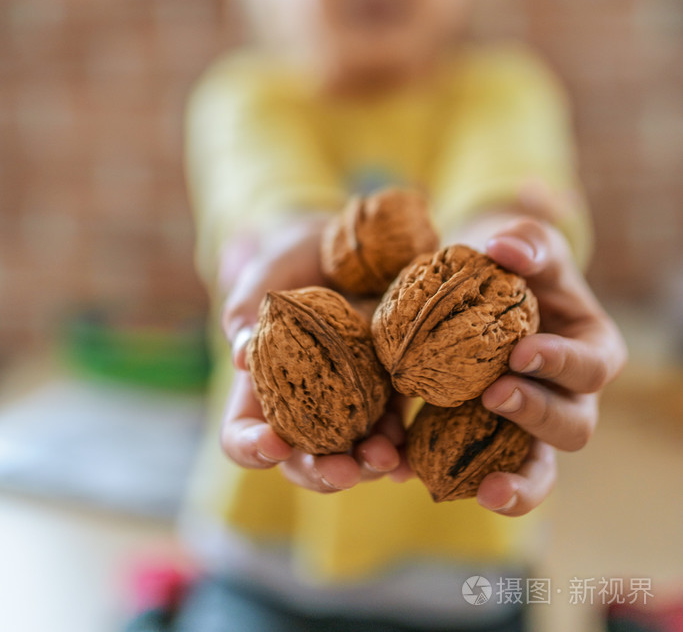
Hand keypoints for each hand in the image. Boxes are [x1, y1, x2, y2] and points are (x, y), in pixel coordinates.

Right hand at [218, 216, 411, 491]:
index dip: (252, 449)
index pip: (242, 436)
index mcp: (259, 387)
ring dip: (368, 465)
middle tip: (343, 470)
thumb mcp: (266, 274)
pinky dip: (402, 450)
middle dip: (322, 472)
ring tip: (385, 457)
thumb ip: (247, 309)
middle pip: (301, 460)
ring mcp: (348, 404)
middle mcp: (303, 407)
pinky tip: (409, 456)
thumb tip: (239, 356)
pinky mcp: (388, 390)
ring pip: (352, 455)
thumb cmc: (293, 260)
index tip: (274, 443)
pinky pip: (393, 430)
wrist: (344, 244)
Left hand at [468, 216, 626, 516]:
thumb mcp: (527, 243)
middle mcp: (569, 397)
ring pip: (539, 470)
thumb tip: (505, 248)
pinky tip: (414, 473)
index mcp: (591, 350)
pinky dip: (451, 478)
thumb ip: (526, 243)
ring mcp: (532, 426)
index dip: (562, 364)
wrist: (482, 284)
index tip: (522, 352)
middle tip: (494, 394)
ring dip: (517, 485)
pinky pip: (480, 471)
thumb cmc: (516, 262)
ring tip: (485, 491)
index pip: (591, 366)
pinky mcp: (489, 440)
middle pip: (572, 427)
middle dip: (535, 414)